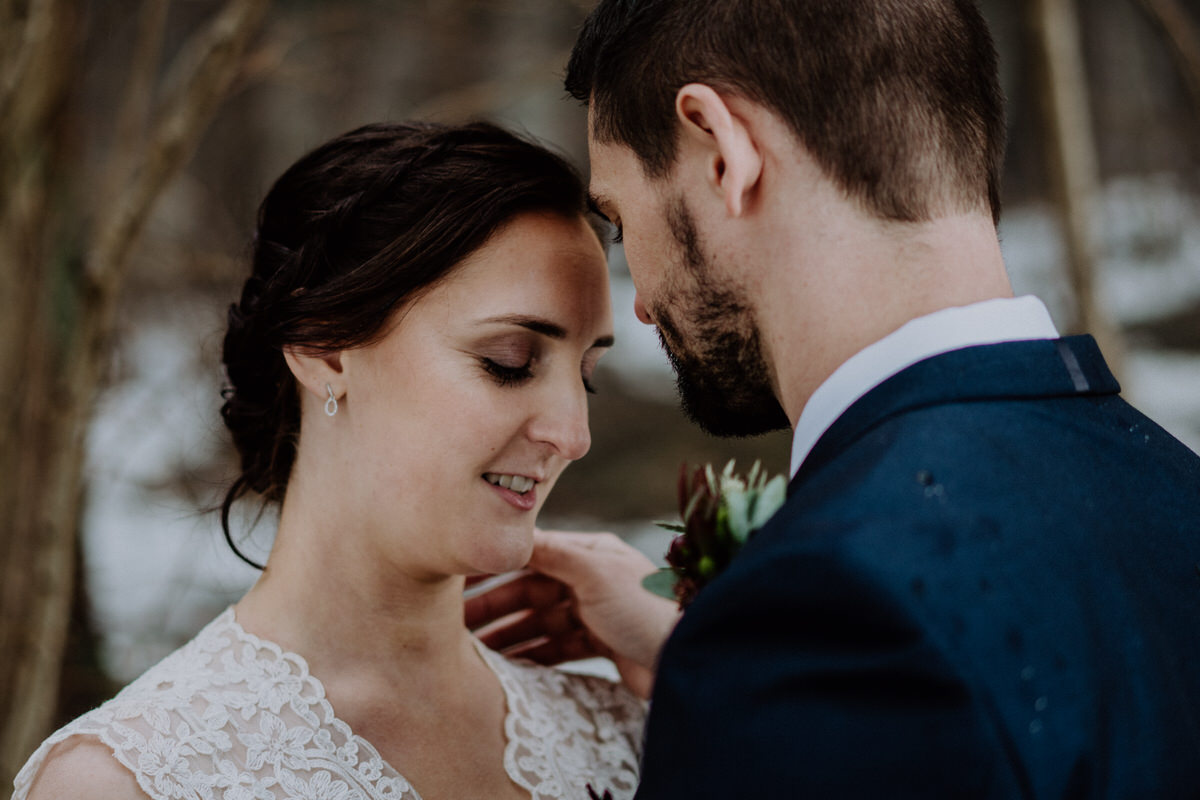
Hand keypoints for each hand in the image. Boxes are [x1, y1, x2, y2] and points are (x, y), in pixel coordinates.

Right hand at [465, 528, 678, 697]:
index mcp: (591, 553)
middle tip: (456, 627)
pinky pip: (557, 649)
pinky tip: (508, 668)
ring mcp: (596, 613)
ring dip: (509, 636)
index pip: (532, 554)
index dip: (496, 567)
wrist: (688, 660)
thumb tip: (511, 532)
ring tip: (475, 653)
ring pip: (540, 622)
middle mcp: (592, 579)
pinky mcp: (602, 646)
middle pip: (530, 591)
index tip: (459, 581)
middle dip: (494, 608)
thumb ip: (551, 552)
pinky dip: (532, 657)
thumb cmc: (647, 608)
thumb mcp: (595, 573)